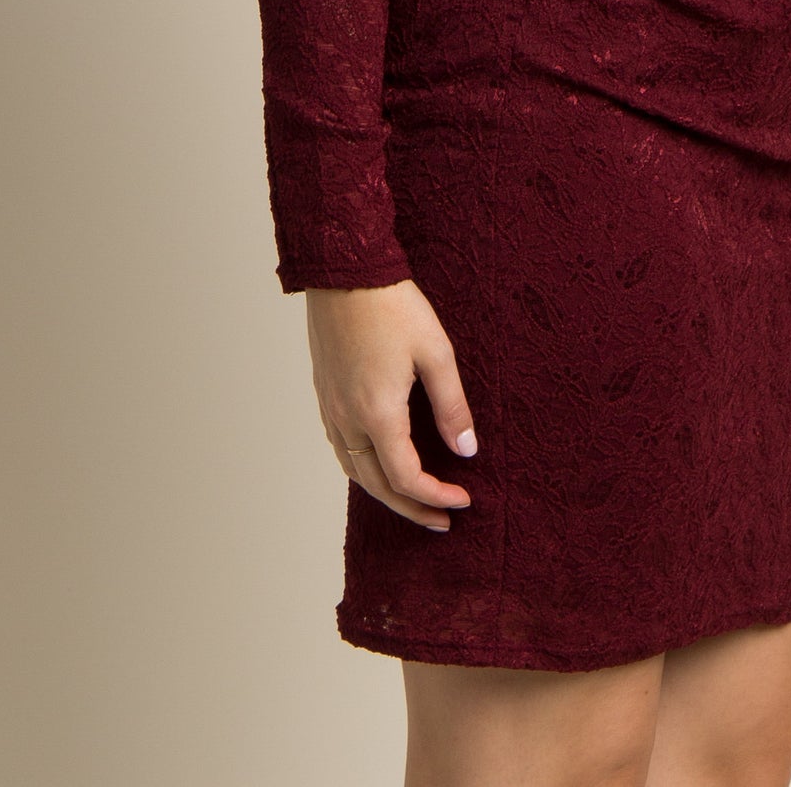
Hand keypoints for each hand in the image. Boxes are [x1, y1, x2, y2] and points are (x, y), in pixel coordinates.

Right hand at [304, 281, 477, 531]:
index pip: (406, 478)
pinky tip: (381, 463)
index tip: (463, 500)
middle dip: (411, 508)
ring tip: (414, 501)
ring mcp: (331, 408)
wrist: (345, 270)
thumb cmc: (392, 306)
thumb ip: (451, 405)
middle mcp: (347, 419)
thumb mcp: (435, 352)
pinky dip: (363, 469)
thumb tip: (466, 450)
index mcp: (377, 413)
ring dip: (385, 493)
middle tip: (442, 520)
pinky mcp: (324, 394)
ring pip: (354, 471)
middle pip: (376, 486)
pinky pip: (341, 448)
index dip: (436, 496)